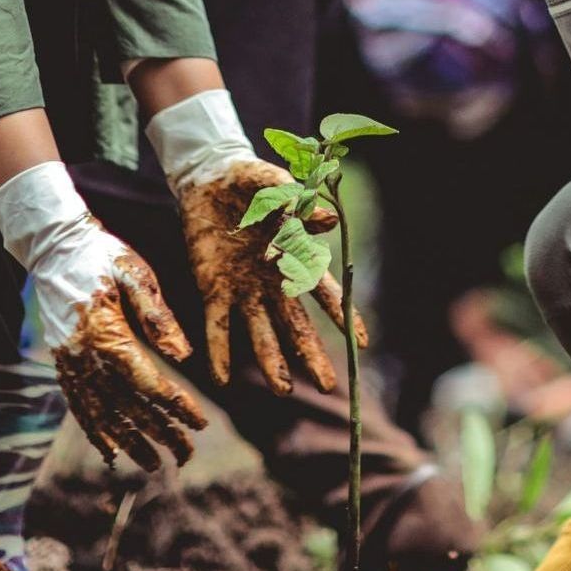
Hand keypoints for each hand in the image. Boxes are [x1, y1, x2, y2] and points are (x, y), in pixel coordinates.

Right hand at [0, 162, 206, 471]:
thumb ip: (159, 318)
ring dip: (129, 442)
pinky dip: (96, 431)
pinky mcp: (63, 362)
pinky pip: (79, 405)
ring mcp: (69, 364)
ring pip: (101, 414)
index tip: (201, 423)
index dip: (176, 406)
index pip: (148, 383)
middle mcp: (84, 358)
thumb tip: (184, 358)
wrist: (53, 246)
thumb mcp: (136, 275)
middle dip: (159, 433)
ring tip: (155, 464)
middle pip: (127, 407)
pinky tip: (111, 450)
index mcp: (106, 335)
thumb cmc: (102, 255)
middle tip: (188, 455)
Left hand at [148, 90, 361, 394]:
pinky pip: (217, 325)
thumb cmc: (251, 180)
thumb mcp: (275, 185)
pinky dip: (219, 351)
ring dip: (271, 361)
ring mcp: (243, 289)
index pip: (324, 292)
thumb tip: (328, 222)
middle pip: (296, 325)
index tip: (361, 345)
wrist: (210, 178)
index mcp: (294, 256)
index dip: (342, 317)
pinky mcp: (212, 289)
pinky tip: (222, 379)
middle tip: (328, 386)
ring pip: (260, 333)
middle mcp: (272, 281)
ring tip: (283, 391)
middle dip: (311, 355)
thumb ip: (298, 205)